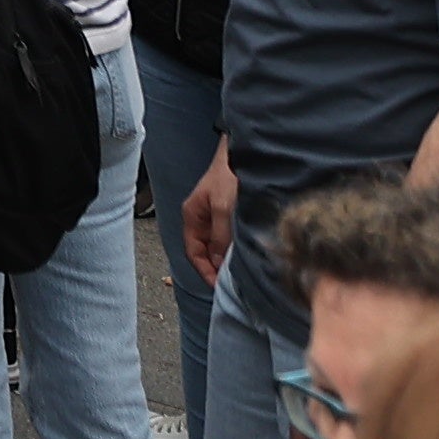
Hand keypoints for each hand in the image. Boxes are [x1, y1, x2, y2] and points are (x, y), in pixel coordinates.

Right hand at [181, 146, 232, 285]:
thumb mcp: (224, 207)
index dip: (204, 271)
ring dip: (226, 258)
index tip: (217, 285)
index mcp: (193, 215)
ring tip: (239, 272)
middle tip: (231, 282)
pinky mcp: (230, 213)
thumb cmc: (229, 173)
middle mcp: (202, 218)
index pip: (193, 252)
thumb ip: (220, 235)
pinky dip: (235, 248)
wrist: (244, 152)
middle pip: (205, 251)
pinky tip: (246, 253)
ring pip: (218, 245)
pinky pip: (229, 237)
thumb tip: (219, 261)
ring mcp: (216, 216)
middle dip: (215, 268)